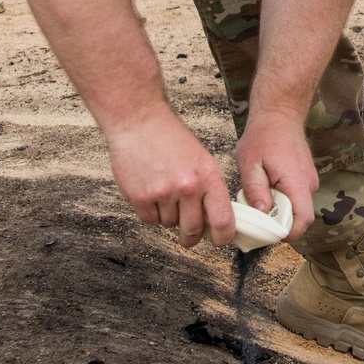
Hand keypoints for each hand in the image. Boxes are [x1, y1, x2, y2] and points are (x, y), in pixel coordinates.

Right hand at [105, 104, 235, 248]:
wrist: (139, 123)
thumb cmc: (171, 139)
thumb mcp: (202, 160)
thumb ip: (210, 190)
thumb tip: (215, 221)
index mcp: (209, 177)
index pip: (223, 221)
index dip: (223, 237)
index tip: (220, 240)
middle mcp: (188, 187)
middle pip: (194, 231)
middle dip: (192, 236)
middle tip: (189, 234)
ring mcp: (163, 193)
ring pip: (169, 225)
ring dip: (168, 217)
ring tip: (164, 193)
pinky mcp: (140, 197)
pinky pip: (150, 221)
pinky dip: (151, 213)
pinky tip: (151, 193)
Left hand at [235, 112, 318, 240]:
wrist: (279, 115)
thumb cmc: (263, 136)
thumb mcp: (249, 163)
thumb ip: (255, 190)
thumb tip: (263, 213)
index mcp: (296, 181)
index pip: (303, 219)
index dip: (288, 233)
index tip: (268, 234)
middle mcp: (308, 183)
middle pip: (298, 217)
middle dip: (277, 221)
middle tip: (254, 214)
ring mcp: (309, 180)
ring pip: (295, 207)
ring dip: (278, 209)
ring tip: (258, 194)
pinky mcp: (305, 178)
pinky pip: (295, 197)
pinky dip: (280, 199)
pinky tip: (265, 186)